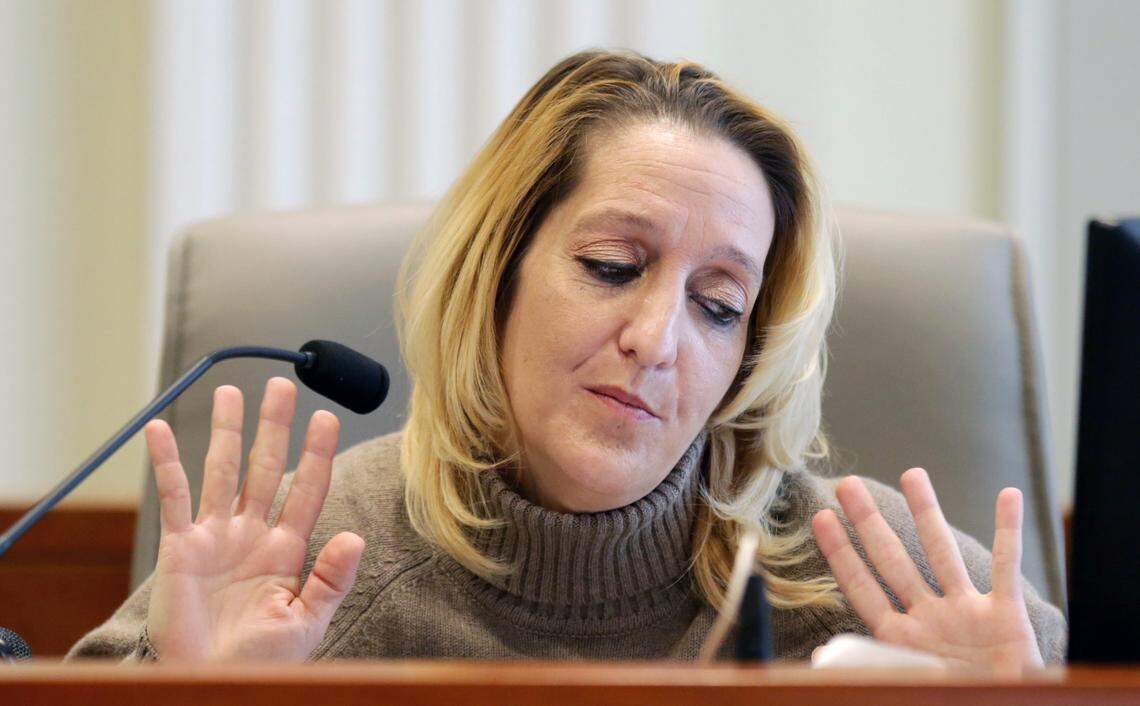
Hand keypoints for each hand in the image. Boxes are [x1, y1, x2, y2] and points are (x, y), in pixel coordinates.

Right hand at [143, 377, 364, 660]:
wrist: (212, 686)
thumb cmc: (261, 663)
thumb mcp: (305, 623)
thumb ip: (330, 580)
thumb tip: (356, 536)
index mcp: (287, 550)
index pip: (307, 490)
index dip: (317, 454)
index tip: (327, 417)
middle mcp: (252, 534)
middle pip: (265, 467)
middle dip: (274, 426)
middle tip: (281, 384)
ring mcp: (215, 536)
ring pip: (221, 470)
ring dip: (226, 430)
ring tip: (229, 391)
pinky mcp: (179, 547)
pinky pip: (172, 496)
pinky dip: (165, 461)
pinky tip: (159, 429)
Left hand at [811, 468, 1042, 671]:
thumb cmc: (954, 700)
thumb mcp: (907, 689)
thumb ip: (870, 668)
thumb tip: (818, 659)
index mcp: (900, 641)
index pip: (862, 588)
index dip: (841, 554)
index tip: (822, 518)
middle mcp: (929, 619)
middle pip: (893, 560)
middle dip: (868, 521)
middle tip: (847, 484)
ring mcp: (966, 614)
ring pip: (942, 552)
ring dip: (927, 512)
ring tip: (912, 473)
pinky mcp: (1006, 617)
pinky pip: (1007, 567)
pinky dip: (1009, 532)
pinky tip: (1006, 497)